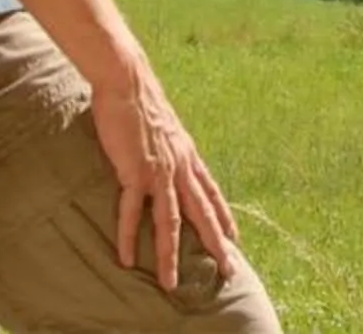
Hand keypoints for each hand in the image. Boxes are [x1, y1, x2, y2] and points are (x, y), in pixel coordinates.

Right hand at [90, 58, 240, 293]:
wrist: (129, 81)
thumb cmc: (142, 101)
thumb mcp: (166, 128)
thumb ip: (170, 147)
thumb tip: (168, 154)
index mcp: (188, 155)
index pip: (212, 192)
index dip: (223, 216)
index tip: (234, 239)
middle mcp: (180, 166)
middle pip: (202, 213)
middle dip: (215, 244)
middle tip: (227, 270)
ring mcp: (160, 171)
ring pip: (170, 221)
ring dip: (171, 254)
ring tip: (171, 282)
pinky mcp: (135, 171)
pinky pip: (133, 212)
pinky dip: (129, 237)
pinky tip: (127, 258)